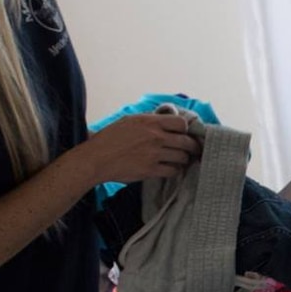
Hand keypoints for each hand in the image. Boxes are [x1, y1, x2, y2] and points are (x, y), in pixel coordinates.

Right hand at [83, 111, 201, 183]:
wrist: (96, 158)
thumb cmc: (109, 139)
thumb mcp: (128, 121)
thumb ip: (148, 121)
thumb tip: (163, 120)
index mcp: (150, 122)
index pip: (181, 123)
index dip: (185, 130)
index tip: (184, 134)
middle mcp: (155, 137)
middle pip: (186, 142)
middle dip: (192, 147)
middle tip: (194, 150)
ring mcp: (154, 154)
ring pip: (182, 157)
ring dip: (184, 159)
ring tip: (182, 161)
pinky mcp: (150, 170)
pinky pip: (172, 171)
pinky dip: (175, 170)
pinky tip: (172, 169)